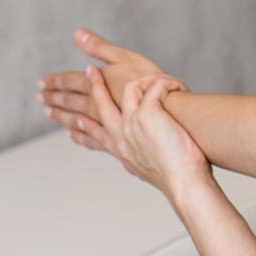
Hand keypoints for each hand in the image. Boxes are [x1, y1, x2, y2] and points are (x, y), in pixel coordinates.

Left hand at [37, 27, 189, 149]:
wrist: (178, 116)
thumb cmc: (155, 84)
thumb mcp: (126, 58)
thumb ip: (100, 47)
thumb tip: (76, 33)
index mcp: (99, 84)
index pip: (70, 81)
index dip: (55, 81)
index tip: (42, 82)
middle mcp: (98, 106)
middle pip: (70, 101)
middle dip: (54, 98)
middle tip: (41, 99)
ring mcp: (107, 124)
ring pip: (78, 120)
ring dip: (63, 116)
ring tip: (52, 114)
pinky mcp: (119, 139)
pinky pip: (93, 138)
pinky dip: (81, 135)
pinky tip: (76, 135)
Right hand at [83, 70, 213, 199]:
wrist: (183, 183)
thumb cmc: (176, 180)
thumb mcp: (148, 173)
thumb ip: (140, 162)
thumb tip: (139, 164)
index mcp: (122, 152)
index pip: (96, 136)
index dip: (84, 127)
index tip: (72, 122)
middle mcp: (123, 136)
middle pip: (100, 106)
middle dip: (94, 86)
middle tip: (90, 71)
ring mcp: (133, 122)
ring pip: (128, 89)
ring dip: (145, 79)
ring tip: (155, 75)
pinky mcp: (148, 113)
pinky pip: (155, 87)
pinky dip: (169, 85)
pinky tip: (178, 87)